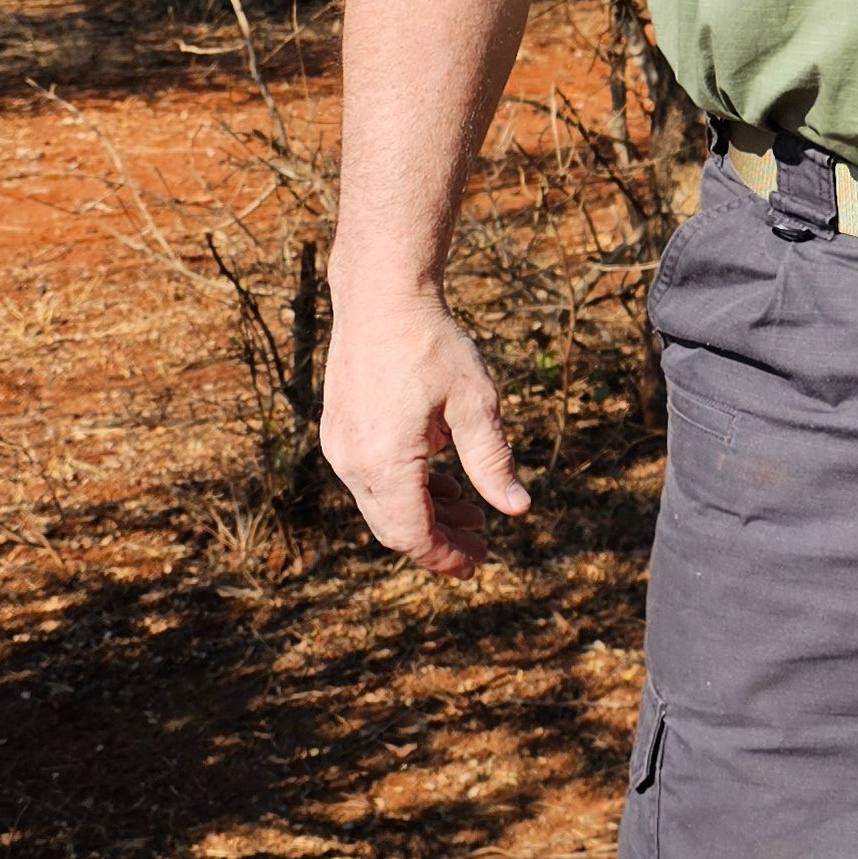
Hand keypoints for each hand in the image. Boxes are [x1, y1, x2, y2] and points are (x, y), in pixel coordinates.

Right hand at [319, 287, 530, 574]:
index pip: (412, 534)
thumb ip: (493, 461)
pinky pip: (371, 479)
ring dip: (424, 514)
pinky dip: (405, 490)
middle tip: (481, 543)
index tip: (477, 563)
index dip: (445, 557)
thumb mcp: (475, 404)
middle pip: (393, 527)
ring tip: (472, 513)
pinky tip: (442, 483)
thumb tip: (518, 509)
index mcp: (384, 460)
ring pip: (381, 505)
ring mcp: (340, 446)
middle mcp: (351, 461)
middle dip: (438, 541)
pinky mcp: (339, 431)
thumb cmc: (432, 344)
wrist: (381, 295)